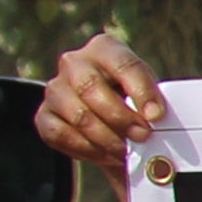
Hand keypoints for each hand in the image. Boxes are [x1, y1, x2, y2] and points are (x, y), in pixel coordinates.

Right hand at [35, 33, 167, 172]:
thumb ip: (154, 101)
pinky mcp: (44, 115)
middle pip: (92, 88)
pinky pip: (60, 134)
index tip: (156, 115)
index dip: (141, 91)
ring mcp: (55, 88)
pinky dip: (86, 149)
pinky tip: (105, 154)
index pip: (123, 64)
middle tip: (142, 136)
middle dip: (120, 118)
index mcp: (105, 48)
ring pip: (78, 114)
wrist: (110, 117)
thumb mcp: (148, 93)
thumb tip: (157, 118)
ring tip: (126, 150)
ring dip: (106, 138)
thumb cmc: (134, 100)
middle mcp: (74, 63)